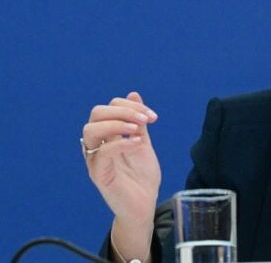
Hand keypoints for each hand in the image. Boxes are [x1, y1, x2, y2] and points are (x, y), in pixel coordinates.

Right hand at [82, 92, 160, 224]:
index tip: (152, 116)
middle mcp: (97, 144)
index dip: (130, 105)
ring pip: (91, 129)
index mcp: (107, 134)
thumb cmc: (142, 176)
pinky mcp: (98, 174)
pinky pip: (102, 152)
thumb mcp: (143, 142)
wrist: (144, 204)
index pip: (109, 107)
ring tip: (138, 129)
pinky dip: (121, 143)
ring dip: (117, 124)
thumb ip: (138, 122)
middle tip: (146, 120)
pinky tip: (138, 144)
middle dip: (123, 110)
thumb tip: (134, 94)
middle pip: (97, 113)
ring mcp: (95, 159)